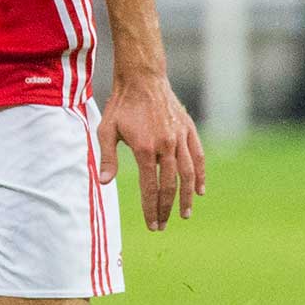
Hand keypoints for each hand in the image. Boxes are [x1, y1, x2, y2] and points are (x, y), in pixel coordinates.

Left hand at [97, 71, 205, 231]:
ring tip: (185, 214)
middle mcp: (166, 145)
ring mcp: (180, 137)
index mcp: (144, 148)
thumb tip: (103, 182)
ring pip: (187, 174)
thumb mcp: (107, 130)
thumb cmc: (121, 105)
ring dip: (187, 197)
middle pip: (169, 185)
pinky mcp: (188, 129)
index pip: (150, 187)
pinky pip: (198, 156)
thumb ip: (107, 158)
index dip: (151, 208)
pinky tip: (200, 190)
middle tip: (162, 225)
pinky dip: (200, 174)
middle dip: (166, 208)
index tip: (152, 225)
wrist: (142, 78)